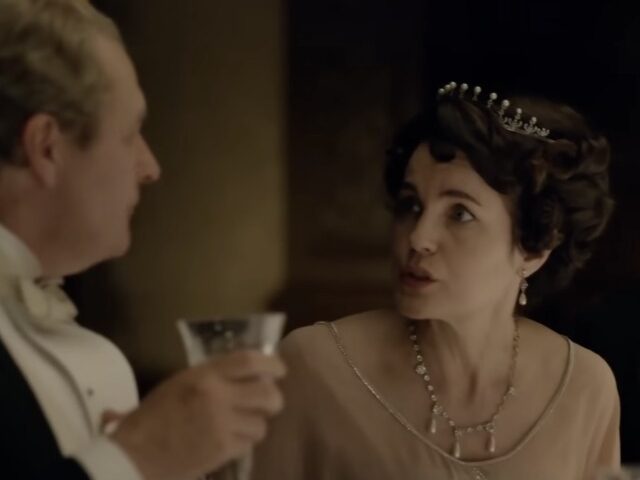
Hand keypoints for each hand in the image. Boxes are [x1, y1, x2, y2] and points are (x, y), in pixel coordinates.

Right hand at [110, 350, 285, 479]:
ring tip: (243, 424)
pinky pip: (249, 443)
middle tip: (269, 401)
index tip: (280, 370)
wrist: (136, 453)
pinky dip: (244, 441)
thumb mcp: (182, 382)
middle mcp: (219, 396)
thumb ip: (215, 376)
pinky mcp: (223, 450)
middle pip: (267, 393)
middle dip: (274, 398)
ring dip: (257, 423)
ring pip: (262, 422)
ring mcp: (222, 425)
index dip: (272, 364)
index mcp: (206, 375)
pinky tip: (231, 440)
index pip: (250, 361)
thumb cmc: (155, 414)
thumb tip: (248, 374)